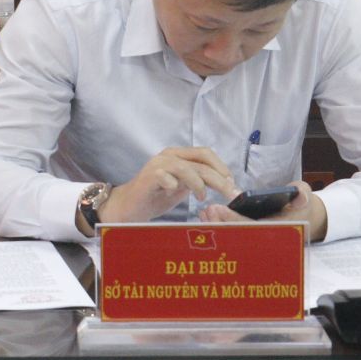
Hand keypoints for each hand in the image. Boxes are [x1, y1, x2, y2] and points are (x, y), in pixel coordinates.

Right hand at [101, 147, 236, 223]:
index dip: (221, 167)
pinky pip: (166, 177)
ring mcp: (158, 165)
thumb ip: (199, 181)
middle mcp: (168, 156)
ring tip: (202, 197)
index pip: (205, 153)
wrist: (129, 206)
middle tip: (230, 194)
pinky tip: (175, 193)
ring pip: (187, 168)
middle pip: (200, 162)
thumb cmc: (156, 196)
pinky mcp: (148, 177)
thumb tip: (224, 183)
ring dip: (199, 184)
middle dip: (219, 179)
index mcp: (178, 155)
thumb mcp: (183, 187)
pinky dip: (175, 185)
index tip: (232, 183)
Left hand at [199, 181, 328, 240]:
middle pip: (238, 234)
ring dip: (217, 226)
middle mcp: (264, 238)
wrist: (300, 214)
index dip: (234, 219)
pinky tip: (205, 217)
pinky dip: (217, 226)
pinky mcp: (248, 235)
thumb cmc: (299, 203)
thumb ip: (301, 194)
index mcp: (277, 229)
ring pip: (232, 237)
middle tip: (208, 210)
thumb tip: (298, 195)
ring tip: (204, 213)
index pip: (252, 227)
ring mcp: (255, 238)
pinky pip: (230, 233)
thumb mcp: (303, 195)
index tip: (219, 209)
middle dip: (221, 224)